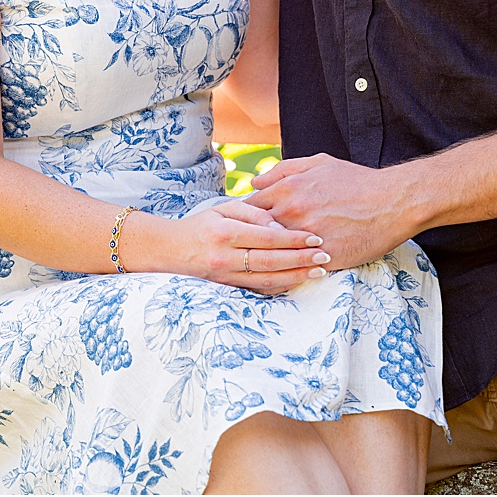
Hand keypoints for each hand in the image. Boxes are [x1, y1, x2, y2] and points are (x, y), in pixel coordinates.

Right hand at [146, 199, 329, 294]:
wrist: (172, 250)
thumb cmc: (203, 224)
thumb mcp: (224, 208)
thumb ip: (253, 213)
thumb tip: (280, 227)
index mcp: (225, 232)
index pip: (267, 237)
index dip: (294, 238)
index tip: (315, 236)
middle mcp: (225, 256)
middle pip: (271, 260)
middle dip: (301, 259)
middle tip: (325, 255)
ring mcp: (226, 275)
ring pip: (268, 279)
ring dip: (296, 275)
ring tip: (318, 270)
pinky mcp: (228, 288)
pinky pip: (260, 288)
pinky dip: (282, 285)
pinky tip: (299, 280)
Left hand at [247, 153, 413, 269]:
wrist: (392, 203)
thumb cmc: (356, 181)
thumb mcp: (318, 164)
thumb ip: (283, 170)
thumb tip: (255, 183)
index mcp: (287, 190)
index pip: (248, 209)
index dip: (246, 219)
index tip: (248, 226)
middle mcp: (292, 213)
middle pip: (255, 233)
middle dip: (252, 239)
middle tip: (252, 246)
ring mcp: (306, 238)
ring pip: (274, 254)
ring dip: (270, 258)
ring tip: (268, 261)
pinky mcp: (323, 259)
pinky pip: (297, 270)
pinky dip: (291, 271)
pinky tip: (290, 272)